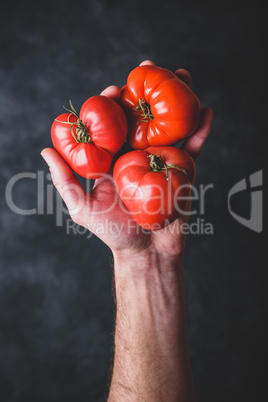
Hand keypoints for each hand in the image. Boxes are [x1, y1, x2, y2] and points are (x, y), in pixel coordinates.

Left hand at [41, 61, 212, 256]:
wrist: (146, 252)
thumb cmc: (112, 232)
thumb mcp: (82, 206)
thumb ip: (65, 179)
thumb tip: (46, 149)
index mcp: (114, 157)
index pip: (113, 123)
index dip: (111, 104)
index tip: (113, 90)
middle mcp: (137, 154)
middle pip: (142, 115)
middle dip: (147, 89)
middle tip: (150, 66)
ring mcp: (161, 160)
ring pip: (170, 124)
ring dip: (178, 99)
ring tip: (183, 75)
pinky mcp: (182, 171)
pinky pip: (193, 149)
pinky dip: (201, 131)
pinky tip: (207, 112)